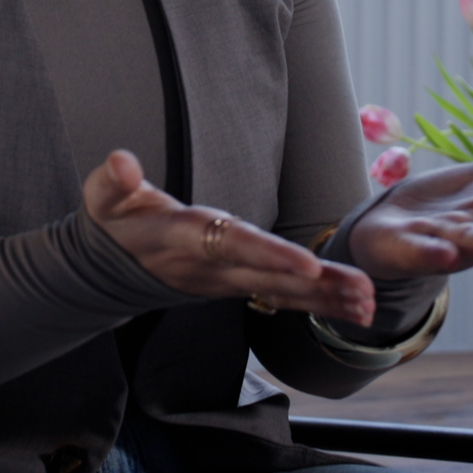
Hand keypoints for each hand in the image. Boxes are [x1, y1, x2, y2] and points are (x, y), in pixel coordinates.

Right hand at [83, 150, 374, 326]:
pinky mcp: (235, 286)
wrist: (105, 268)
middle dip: (315, 286)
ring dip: (325, 300)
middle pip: (268, 276)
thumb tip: (120, 162)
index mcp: (182, 238)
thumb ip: (112, 181)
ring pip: (279, 293)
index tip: (307, 264)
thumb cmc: (112, 222)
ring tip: (369, 305)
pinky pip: (280, 299)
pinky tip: (353, 309)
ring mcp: (224, 281)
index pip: (231, 244)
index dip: (269, 254)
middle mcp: (209, 266)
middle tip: (363, 291)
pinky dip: (317, 305)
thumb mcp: (102, 197)